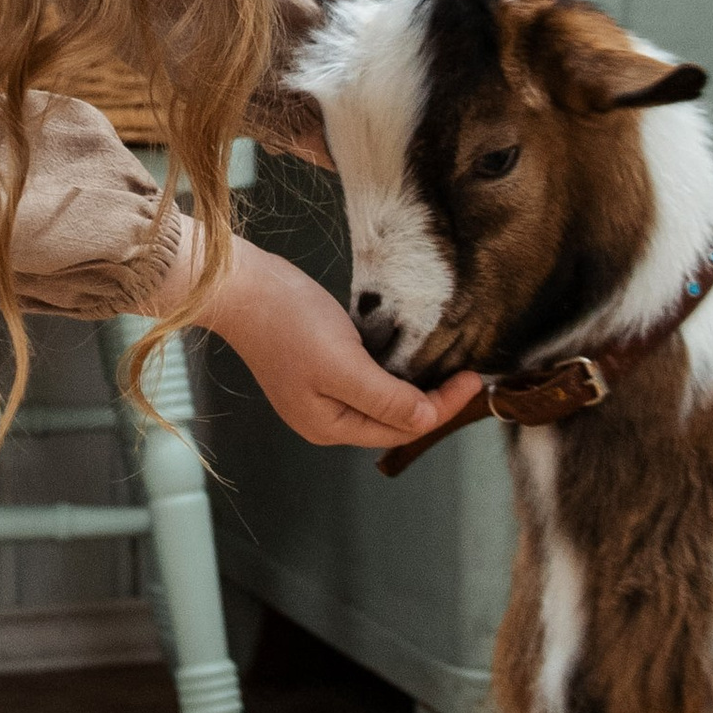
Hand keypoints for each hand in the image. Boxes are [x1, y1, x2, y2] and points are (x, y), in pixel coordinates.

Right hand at [170, 230, 481, 449]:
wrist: (238, 285)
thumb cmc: (286, 321)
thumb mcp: (342, 363)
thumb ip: (385, 397)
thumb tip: (427, 420)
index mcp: (330, 426)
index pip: (401, 427)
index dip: (442, 407)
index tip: (473, 380)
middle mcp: (326, 418)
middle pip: (393, 419)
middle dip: (432, 401)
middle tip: (467, 372)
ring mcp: (319, 393)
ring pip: (382, 399)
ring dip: (415, 386)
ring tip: (446, 365)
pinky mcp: (317, 366)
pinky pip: (367, 378)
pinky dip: (393, 370)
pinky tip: (409, 354)